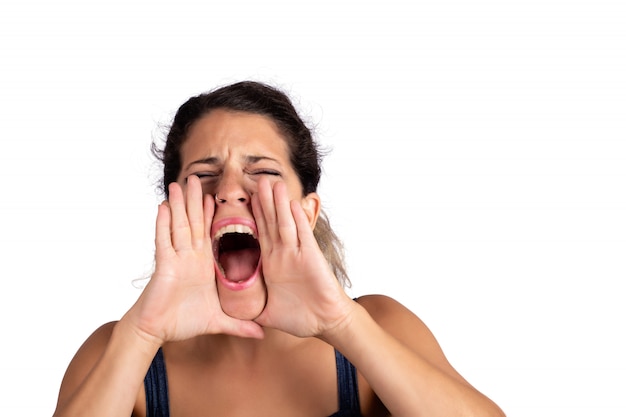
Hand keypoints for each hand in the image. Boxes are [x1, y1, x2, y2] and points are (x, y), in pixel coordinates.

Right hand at [125, 176, 263, 344]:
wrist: (157, 332)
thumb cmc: (184, 322)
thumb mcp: (219, 322)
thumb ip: (240, 325)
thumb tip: (262, 334)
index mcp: (204, 265)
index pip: (211, 235)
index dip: (215, 215)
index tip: (220, 196)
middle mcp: (190, 258)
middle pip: (195, 223)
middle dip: (197, 200)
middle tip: (197, 178)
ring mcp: (176, 259)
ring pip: (180, 226)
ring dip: (181, 204)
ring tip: (180, 183)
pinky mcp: (163, 265)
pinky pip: (163, 240)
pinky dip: (164, 223)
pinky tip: (164, 206)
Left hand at [251, 178, 354, 337]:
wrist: (325, 323)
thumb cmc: (300, 318)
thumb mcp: (266, 313)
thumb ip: (249, 310)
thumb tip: (229, 315)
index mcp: (271, 264)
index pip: (259, 235)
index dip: (251, 217)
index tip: (242, 200)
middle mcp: (283, 255)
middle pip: (271, 223)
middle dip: (264, 202)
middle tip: (256, 180)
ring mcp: (297, 254)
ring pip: (285, 224)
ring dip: (279, 203)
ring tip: (273, 182)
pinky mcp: (311, 257)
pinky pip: (303, 235)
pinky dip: (297, 219)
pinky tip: (292, 203)